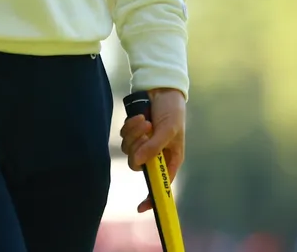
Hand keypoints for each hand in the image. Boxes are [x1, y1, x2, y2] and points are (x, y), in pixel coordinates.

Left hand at [119, 88, 186, 212]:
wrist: (162, 89)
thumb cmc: (173, 111)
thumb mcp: (169, 129)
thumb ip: (154, 146)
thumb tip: (139, 162)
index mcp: (170, 159)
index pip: (160, 184)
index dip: (151, 198)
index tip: (141, 207)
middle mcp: (155, 154)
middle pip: (138, 164)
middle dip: (139, 147)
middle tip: (147, 130)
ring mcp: (143, 143)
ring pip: (128, 150)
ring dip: (134, 134)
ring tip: (145, 120)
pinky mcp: (133, 133)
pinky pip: (123, 137)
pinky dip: (129, 127)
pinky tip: (139, 117)